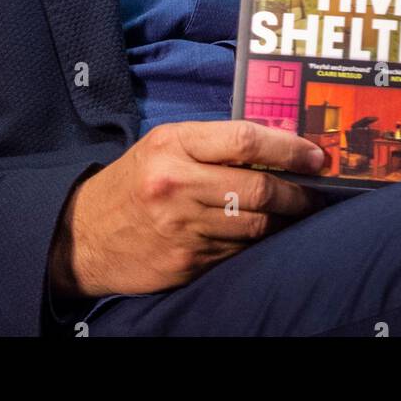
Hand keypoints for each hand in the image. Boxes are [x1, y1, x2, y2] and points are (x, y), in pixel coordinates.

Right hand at [48, 120, 327, 299]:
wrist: (83, 235)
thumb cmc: (134, 181)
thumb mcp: (164, 145)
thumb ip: (213, 143)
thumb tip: (276, 146)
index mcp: (174, 144)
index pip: (245, 139)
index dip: (289, 148)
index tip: (317, 156)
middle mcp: (177, 183)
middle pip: (258, 187)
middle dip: (297, 192)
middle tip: (316, 191)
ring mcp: (182, 226)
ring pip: (255, 225)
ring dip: (283, 220)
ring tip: (296, 212)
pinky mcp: (186, 261)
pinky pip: (238, 251)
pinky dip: (256, 242)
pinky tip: (262, 233)